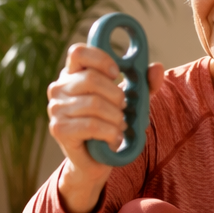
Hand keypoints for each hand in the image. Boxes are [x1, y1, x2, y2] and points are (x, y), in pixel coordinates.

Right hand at [48, 42, 164, 212]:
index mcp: (72, 74)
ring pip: (94, 104)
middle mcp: (59, 88)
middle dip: (116, 95)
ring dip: (115, 117)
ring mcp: (56, 109)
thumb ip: (144, 85)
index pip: (78, 52)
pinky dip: (110, 131)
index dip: (101, 59)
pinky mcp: (59, 129)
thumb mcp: (130, 102)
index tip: (117, 74)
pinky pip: (92, 125)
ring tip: (119, 126)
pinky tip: (114, 137)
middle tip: (123, 109)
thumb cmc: (110, 125)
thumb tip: (157, 67)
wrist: (96, 160)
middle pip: (91, 79)